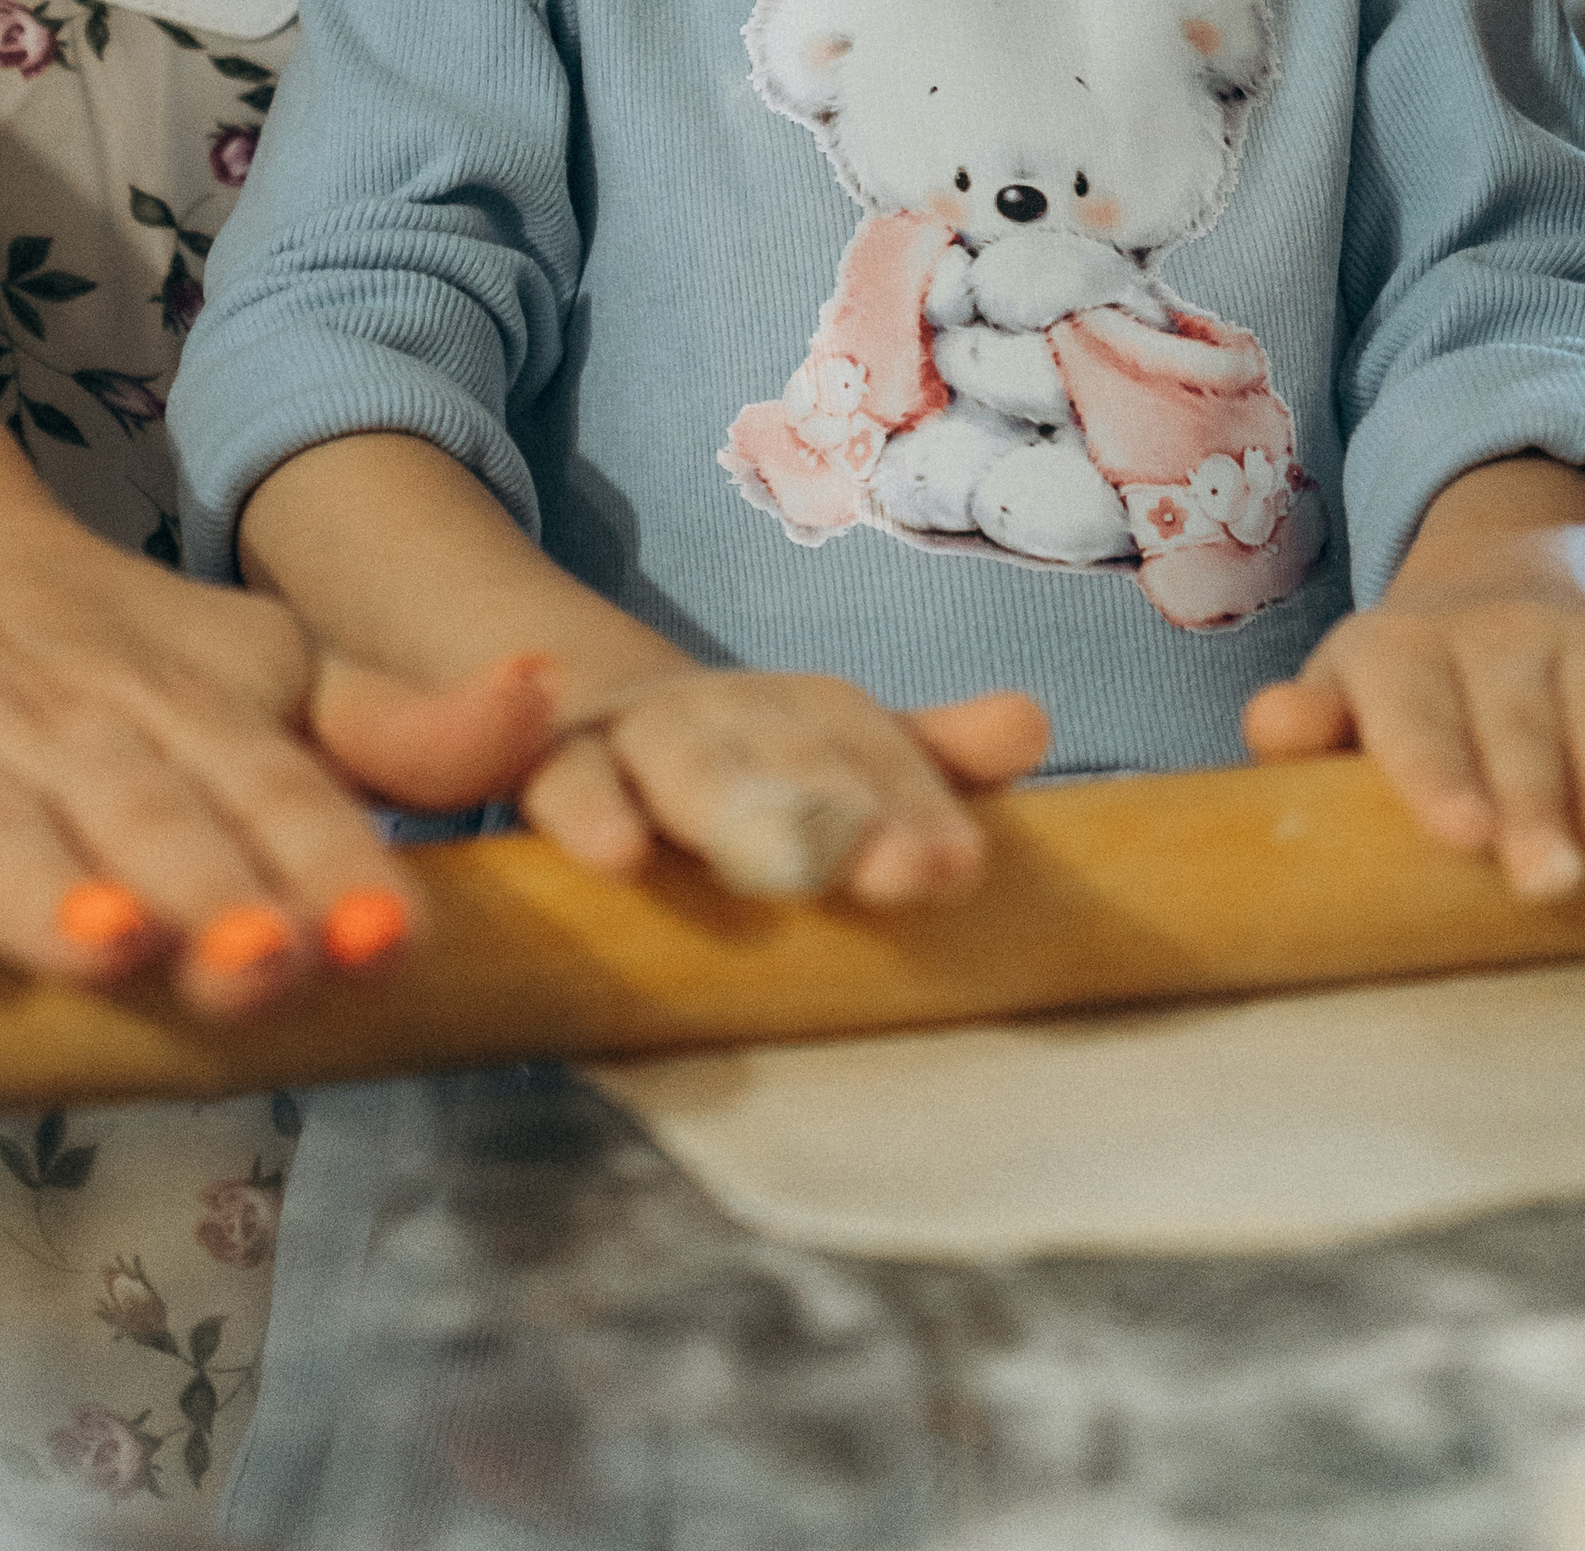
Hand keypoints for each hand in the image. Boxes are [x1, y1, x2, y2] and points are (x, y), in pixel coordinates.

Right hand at [0, 508, 555, 1013]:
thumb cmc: (124, 659)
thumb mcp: (276, 674)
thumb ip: (401, 727)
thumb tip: (549, 703)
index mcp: (199, 719)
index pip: (280, 801)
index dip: (330, 866)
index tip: (381, 933)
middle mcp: (82, 737)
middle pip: (153, 826)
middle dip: (211, 895)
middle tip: (262, 962)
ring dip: (38, 888)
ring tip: (94, 935)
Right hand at [520, 667, 1050, 906]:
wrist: (576, 710)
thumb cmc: (738, 766)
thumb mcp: (834, 760)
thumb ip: (930, 758)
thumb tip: (1034, 723)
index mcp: (805, 714)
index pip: (872, 748)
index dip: (918, 802)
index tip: (959, 868)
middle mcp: (729, 711)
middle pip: (790, 755)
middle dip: (846, 812)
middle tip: (901, 873)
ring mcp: (637, 735)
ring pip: (684, 763)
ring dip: (731, 805)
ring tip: (778, 863)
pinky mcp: (550, 765)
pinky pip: (566, 785)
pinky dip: (589, 812)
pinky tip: (617, 857)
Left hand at [1242, 591, 1584, 898]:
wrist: (1493, 593)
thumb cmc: (1406, 696)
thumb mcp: (1344, 701)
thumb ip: (1309, 724)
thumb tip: (1273, 725)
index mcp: (1395, 652)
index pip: (1412, 710)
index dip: (1436, 769)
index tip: (1462, 832)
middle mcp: (1488, 630)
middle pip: (1512, 713)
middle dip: (1534, 794)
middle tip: (1548, 876)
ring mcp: (1576, 633)